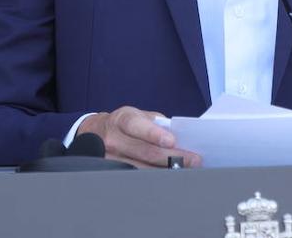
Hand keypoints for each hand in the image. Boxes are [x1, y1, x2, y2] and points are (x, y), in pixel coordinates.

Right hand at [77, 106, 200, 167]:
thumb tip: (180, 137)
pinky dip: (156, 177)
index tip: (172, 141)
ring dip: (168, 170)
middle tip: (194, 160)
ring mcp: (111, 158)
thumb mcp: (139, 115)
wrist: (97, 132)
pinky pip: (138, 177)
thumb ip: (158, 123)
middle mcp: (114, 139)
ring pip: (143, 168)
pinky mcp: (112, 172)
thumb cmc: (125, 123)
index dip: (154, 134)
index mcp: (122, 119)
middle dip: (173, 156)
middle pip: (145, 151)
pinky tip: (170, 176)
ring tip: (187, 169)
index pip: (137, 126)